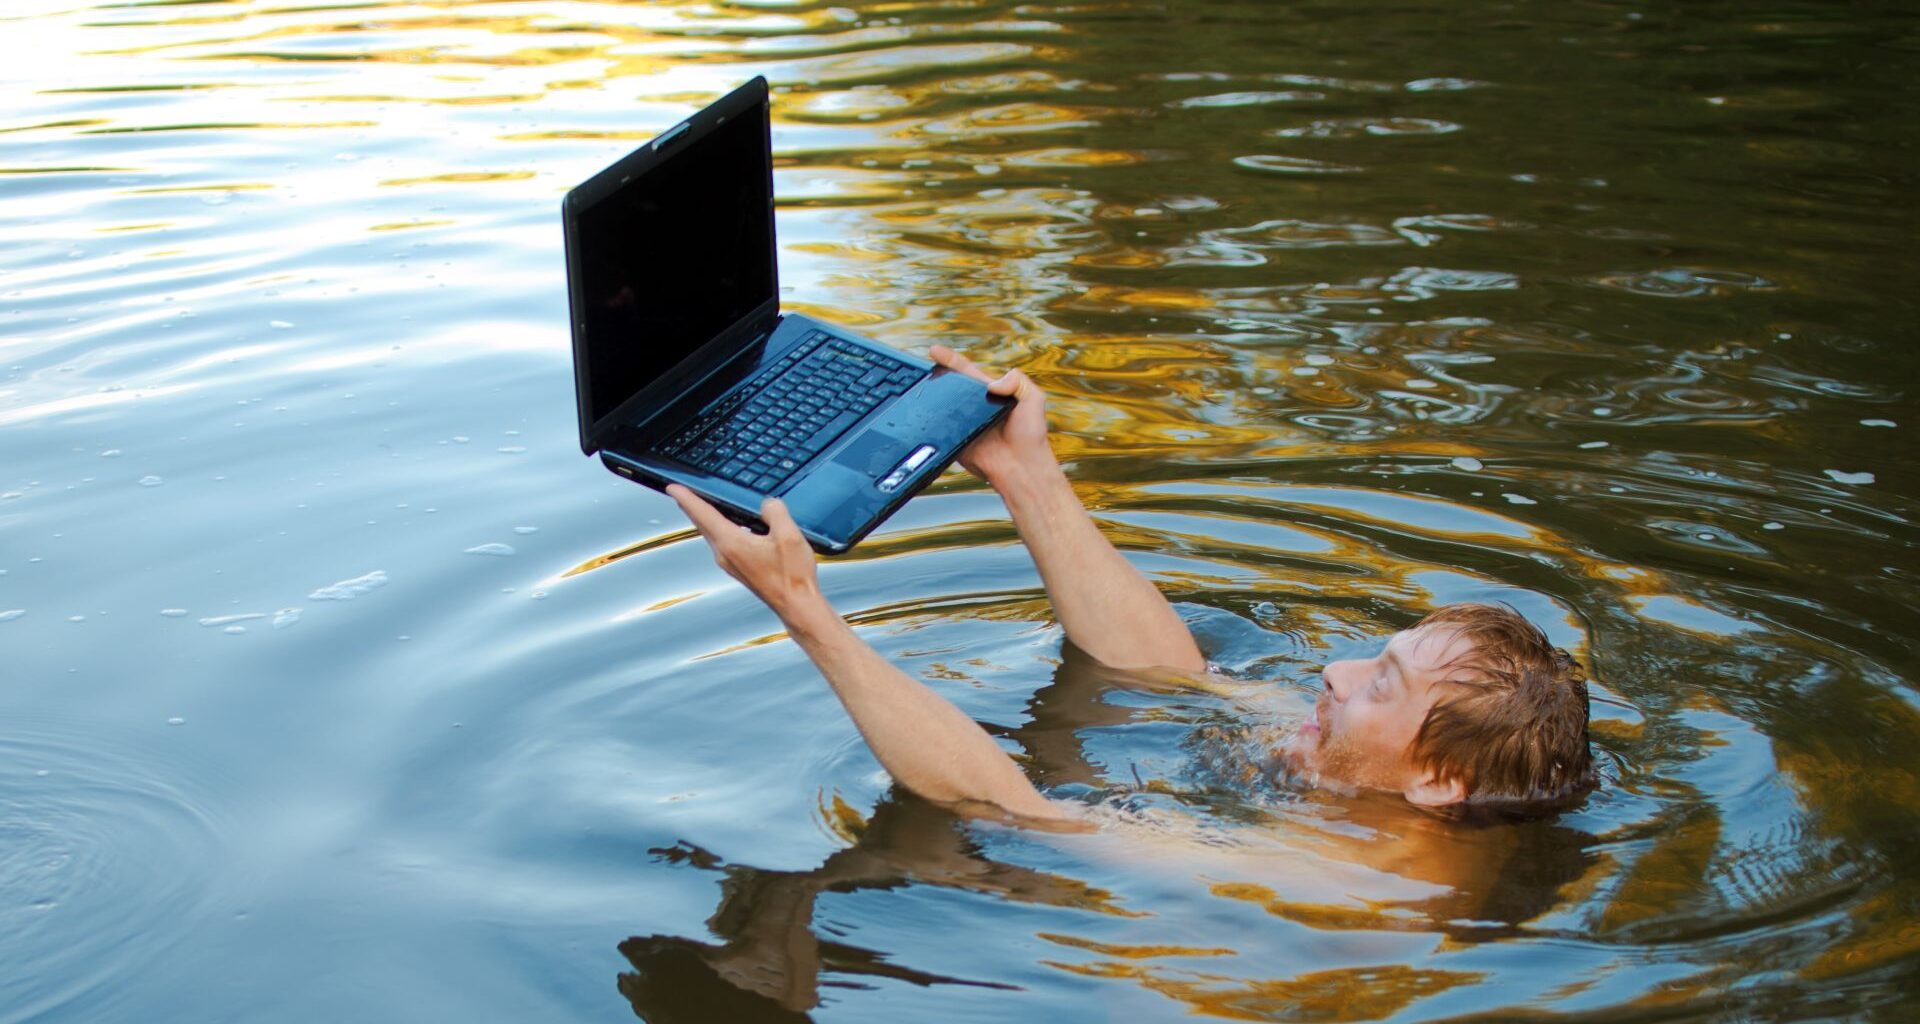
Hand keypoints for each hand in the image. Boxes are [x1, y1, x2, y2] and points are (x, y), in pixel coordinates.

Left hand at [667, 484, 822, 621]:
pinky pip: (722, 542)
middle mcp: (725, 554)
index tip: (673, 488)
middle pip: (702, 524)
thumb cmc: (792, 576)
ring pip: (711, 534)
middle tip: (682, 493)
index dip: (686, 497)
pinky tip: (729, 525)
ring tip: (703, 505)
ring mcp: (730, 563)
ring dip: (705, 518)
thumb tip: (767, 504)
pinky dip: (719, 529)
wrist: (797, 604)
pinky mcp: (738, 569)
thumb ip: (774, 511)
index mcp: (732, 543)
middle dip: (691, 506)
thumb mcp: (789, 534)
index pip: (702, 513)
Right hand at [928, 345, 1055, 486]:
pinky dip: (931, 423)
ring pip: (940, 406)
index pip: (966, 371)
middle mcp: (973, 406)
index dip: (949, 359)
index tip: (934, 350)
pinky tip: (926, 414)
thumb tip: (992, 384)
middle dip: (934, 375)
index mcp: (989, 392)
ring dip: (930, 397)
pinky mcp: (954, 441)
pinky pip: (938, 430)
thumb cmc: (1031, 435)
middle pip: (949, 386)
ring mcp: (961, 423)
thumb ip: (1017, 381)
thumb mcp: (1032, 398)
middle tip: (922, 369)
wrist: (1022, 467)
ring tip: (919, 388)